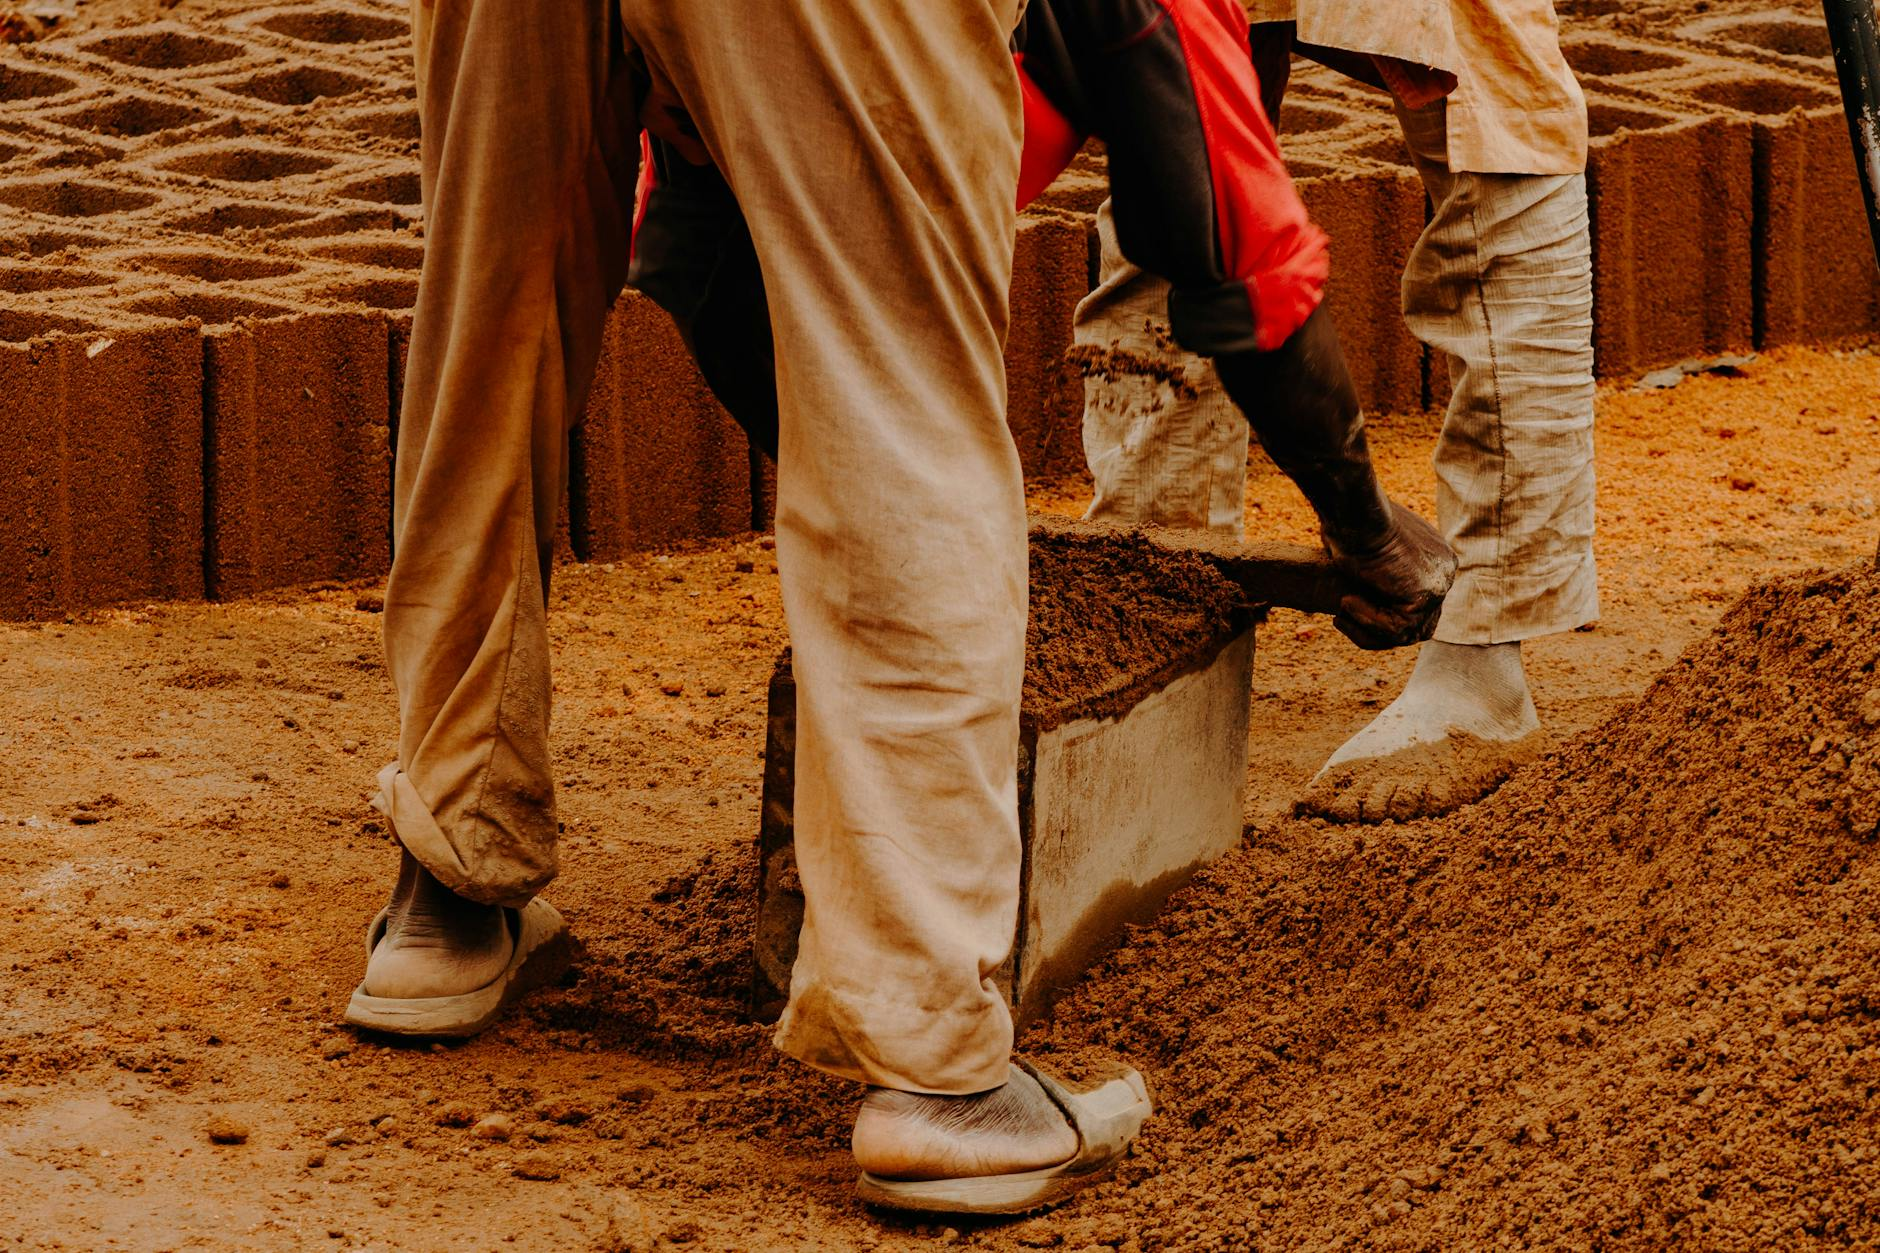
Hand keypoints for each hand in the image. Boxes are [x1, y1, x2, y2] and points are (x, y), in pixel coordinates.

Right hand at [1324, 500, 1454, 650]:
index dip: (1380, 616)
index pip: (1416, 606)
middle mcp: (1443, 573)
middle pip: (1417, 624)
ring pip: (1405, 632)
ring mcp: (1438, 585)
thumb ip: (1376, 569)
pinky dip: (1366, 621)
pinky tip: (1346, 602)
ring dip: (1367, 628)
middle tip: (1341, 620)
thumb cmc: (1352, 523)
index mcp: (1434, 560)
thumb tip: (1354, 591)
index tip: (1345, 606)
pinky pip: (1395, 629)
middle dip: (1377, 630)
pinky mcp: (1425, 596)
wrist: (1356, 512)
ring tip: (1340, 614)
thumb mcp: (1367, 547)